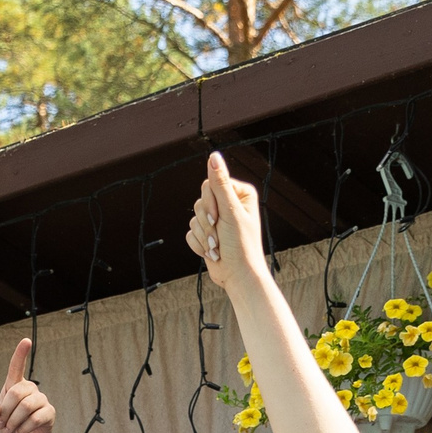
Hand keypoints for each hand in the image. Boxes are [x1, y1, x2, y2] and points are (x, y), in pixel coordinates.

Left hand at [0, 338, 54, 432]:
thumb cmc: (8, 424)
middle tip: (2, 424)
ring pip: (25, 407)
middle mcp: (30, 388)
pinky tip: (21, 432)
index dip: (21, 354)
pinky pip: (34, 419)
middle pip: (15, 393)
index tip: (26, 341)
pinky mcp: (49, 412)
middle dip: (5, 412)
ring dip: (13, 422)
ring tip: (11, 429)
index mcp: (15, 385)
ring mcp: (41, 399)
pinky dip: (23, 429)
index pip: (17, 366)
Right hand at [186, 151, 267, 288]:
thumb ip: (220, 184)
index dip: (209, 202)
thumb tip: (214, 156)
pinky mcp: (207, 234)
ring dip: (204, 237)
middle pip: (200, 201)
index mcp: (239, 193)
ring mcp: (217, 219)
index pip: (210, 185)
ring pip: (193, 219)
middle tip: (219, 237)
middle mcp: (228, 204)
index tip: (217, 218)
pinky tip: (212, 253)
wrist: (237, 276)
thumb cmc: (241, 245)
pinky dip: (199, 245)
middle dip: (206, 223)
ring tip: (218, 248)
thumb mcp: (230, 212)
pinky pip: (190, 233)